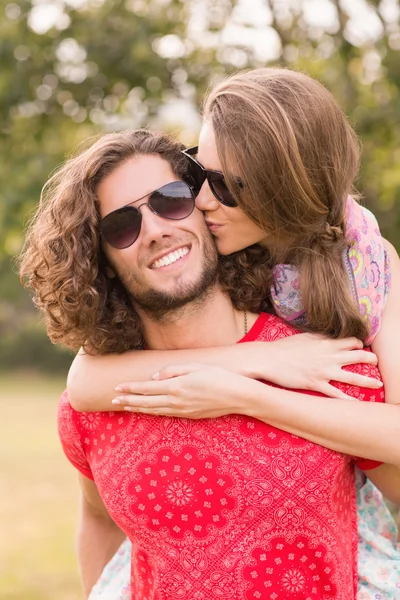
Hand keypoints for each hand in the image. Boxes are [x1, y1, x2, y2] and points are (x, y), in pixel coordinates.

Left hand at [113, 363, 258, 417]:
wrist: (238, 396)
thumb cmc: (219, 377)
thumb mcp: (196, 366)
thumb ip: (173, 369)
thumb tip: (154, 377)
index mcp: (177, 386)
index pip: (147, 387)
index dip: (130, 387)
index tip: (117, 386)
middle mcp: (177, 400)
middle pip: (146, 401)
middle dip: (128, 400)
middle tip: (113, 399)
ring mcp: (182, 410)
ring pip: (154, 410)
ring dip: (138, 408)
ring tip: (124, 406)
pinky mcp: (189, 416)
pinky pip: (165, 414)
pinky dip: (152, 412)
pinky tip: (147, 410)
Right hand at [258, 333, 380, 398]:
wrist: (269, 359)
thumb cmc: (284, 347)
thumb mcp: (304, 336)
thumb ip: (320, 336)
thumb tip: (329, 336)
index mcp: (326, 342)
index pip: (351, 341)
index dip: (359, 344)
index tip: (361, 347)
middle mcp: (329, 356)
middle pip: (358, 356)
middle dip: (371, 359)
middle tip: (376, 362)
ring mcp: (324, 371)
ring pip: (353, 377)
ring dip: (368, 381)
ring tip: (378, 384)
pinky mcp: (316, 384)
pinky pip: (336, 394)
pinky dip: (348, 400)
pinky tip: (357, 405)